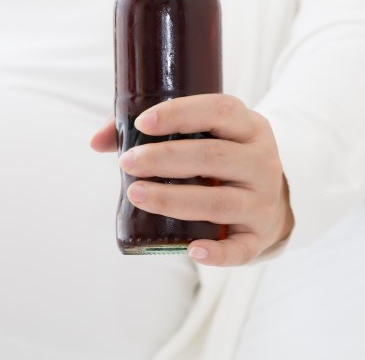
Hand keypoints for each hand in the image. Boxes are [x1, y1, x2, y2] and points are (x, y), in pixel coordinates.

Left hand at [90, 94, 293, 265]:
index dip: (180, 114)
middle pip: (213, 157)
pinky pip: (240, 249)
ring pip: (220, 202)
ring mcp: (263, 202)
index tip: (142, 124)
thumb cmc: (219, 160)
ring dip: (173, 199)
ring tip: (135, 194)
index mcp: (249, 128)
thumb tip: (97, 142)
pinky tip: (191, 250)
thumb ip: (148, 131)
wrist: (267, 202)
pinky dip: (217, 253)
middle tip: (126, 163)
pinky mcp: (258, 237)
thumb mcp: (201, 135)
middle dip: (164, 159)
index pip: (220, 111)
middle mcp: (263, 163)